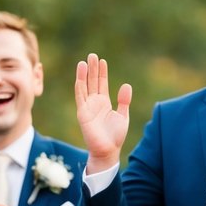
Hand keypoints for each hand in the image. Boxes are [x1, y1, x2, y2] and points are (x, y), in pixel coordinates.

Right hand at [75, 52, 131, 173]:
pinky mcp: (82, 113)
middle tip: (92, 55)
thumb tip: (126, 85)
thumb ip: (124, 101)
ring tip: (84, 61)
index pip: (102, 84)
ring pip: (85, 87)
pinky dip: (79, 86)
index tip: (102, 61)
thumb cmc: (115, 136)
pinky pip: (80, 97)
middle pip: (92, 82)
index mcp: (104, 103)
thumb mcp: (123, 116)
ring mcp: (87, 107)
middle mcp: (94, 103)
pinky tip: (80, 76)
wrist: (108, 150)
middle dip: (92, 69)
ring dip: (84, 74)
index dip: (102, 72)